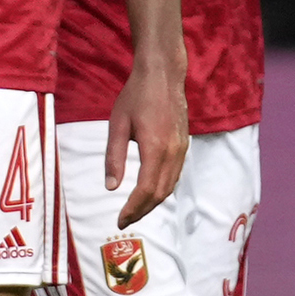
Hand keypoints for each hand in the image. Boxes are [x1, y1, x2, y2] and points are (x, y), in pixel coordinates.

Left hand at [106, 65, 187, 229]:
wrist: (163, 75)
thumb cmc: (136, 96)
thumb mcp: (117, 124)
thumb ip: (114, 156)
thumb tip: (110, 187)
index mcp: (155, 147)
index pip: (145, 189)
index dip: (133, 209)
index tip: (119, 220)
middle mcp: (173, 152)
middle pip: (160, 193)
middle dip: (142, 211)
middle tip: (124, 220)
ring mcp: (181, 149)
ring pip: (170, 186)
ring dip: (152, 203)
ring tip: (134, 211)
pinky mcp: (183, 145)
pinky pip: (175, 175)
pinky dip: (162, 189)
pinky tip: (149, 192)